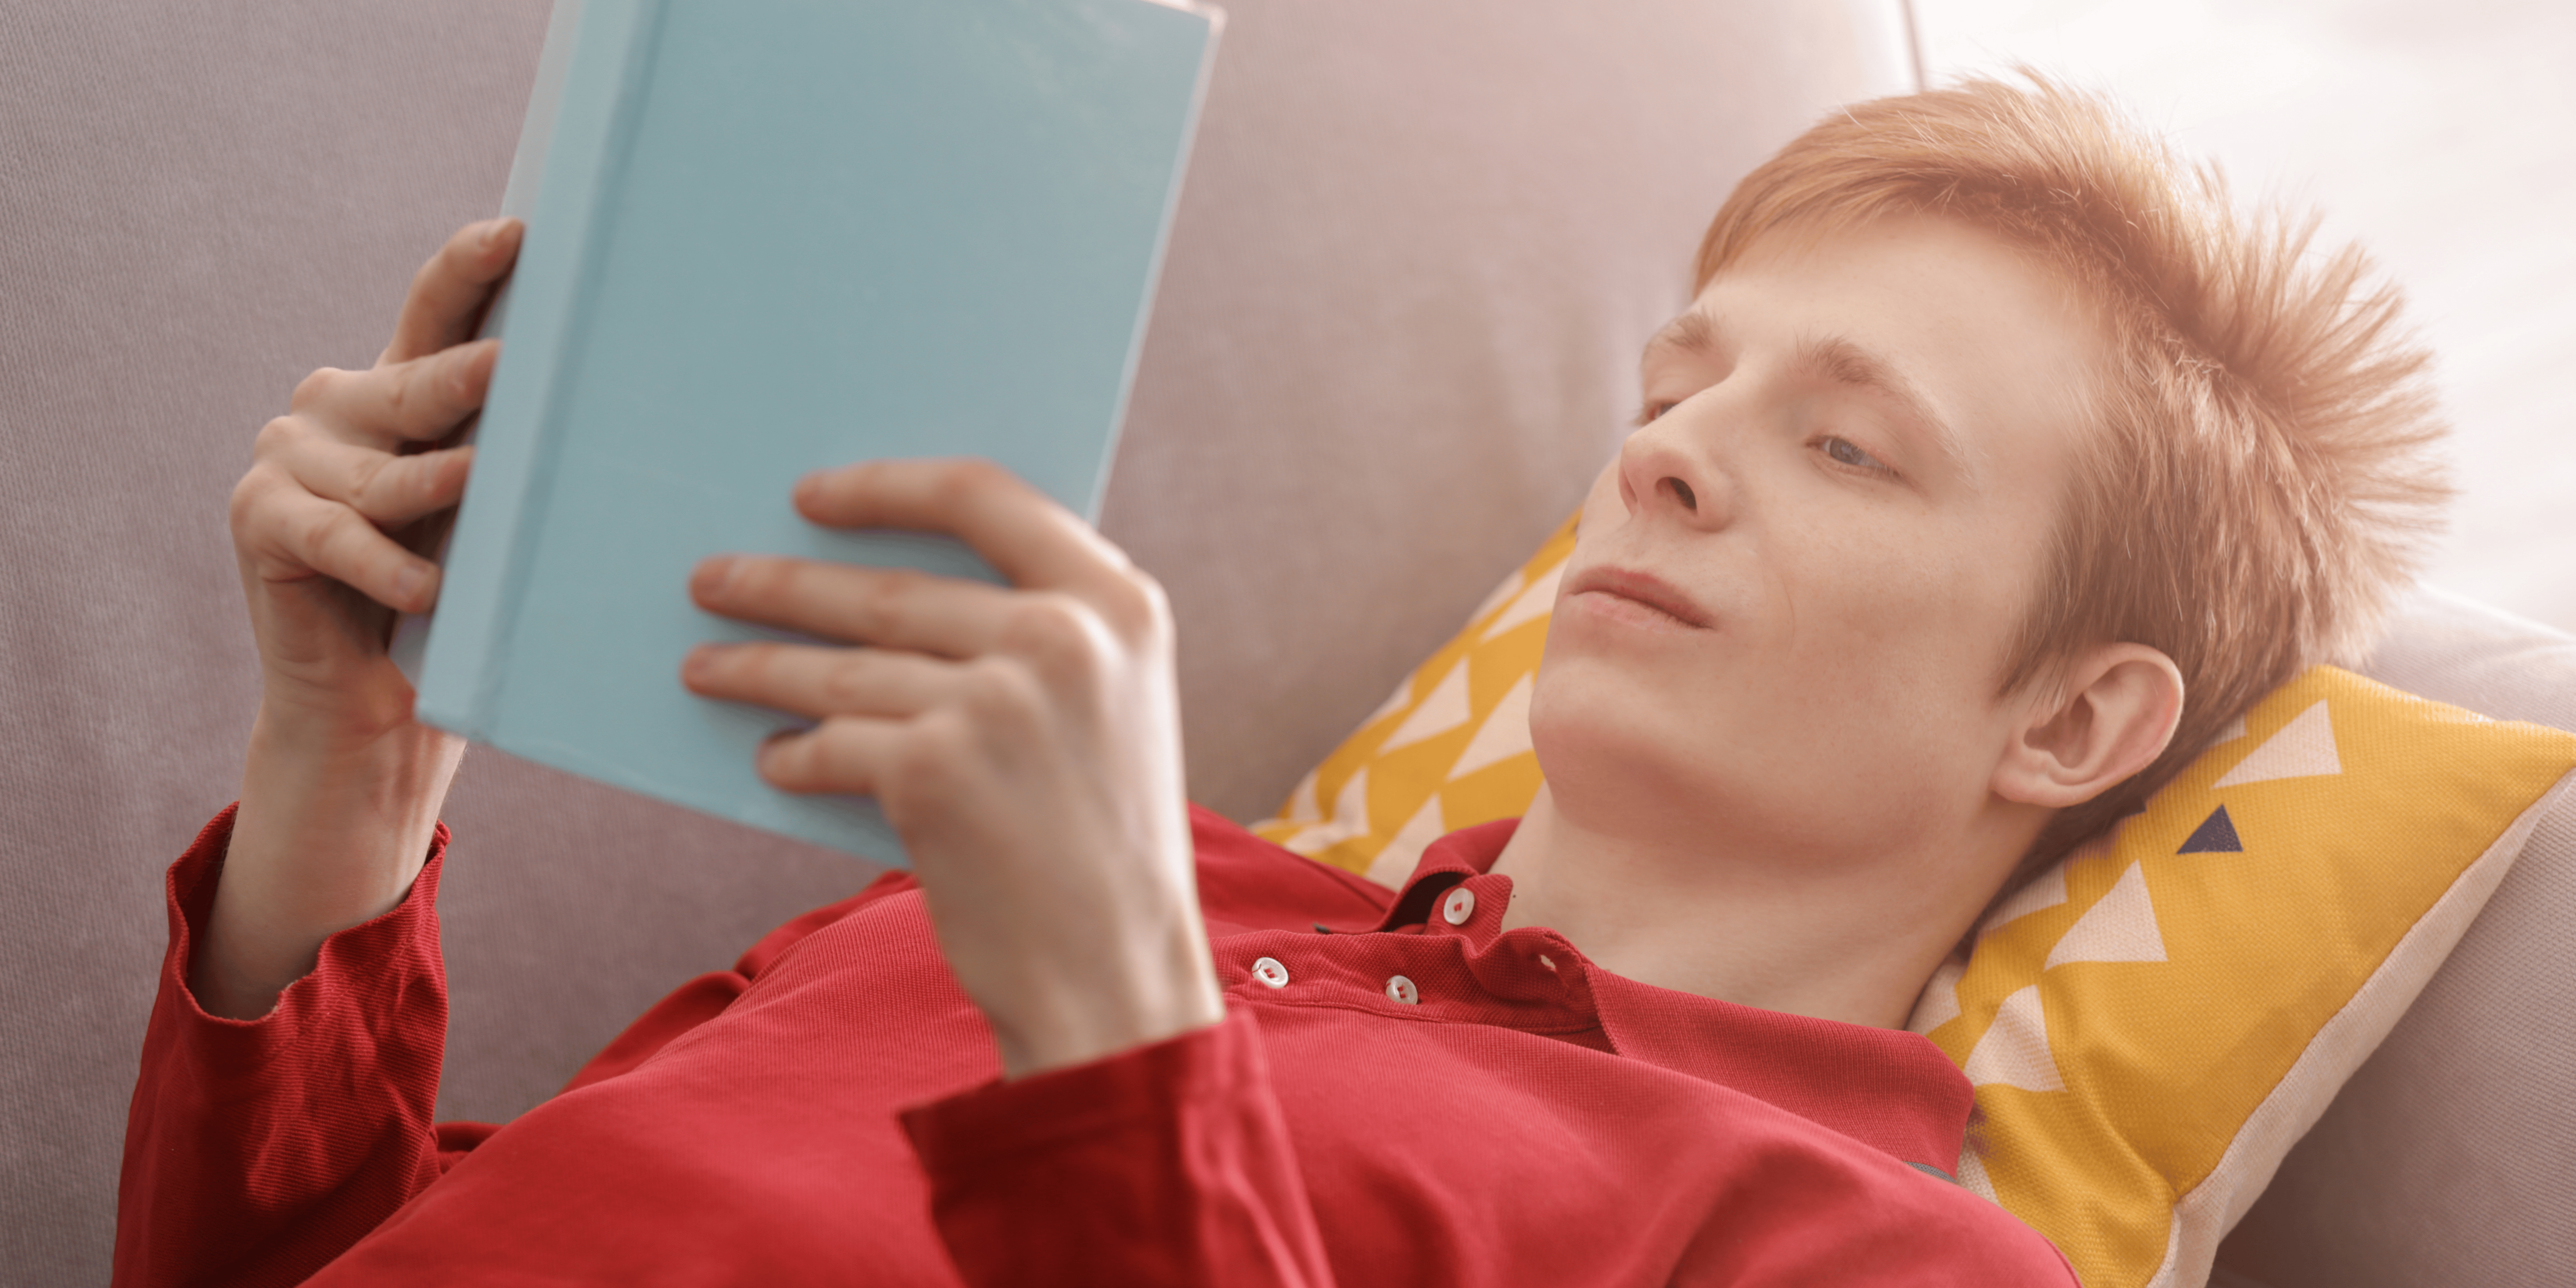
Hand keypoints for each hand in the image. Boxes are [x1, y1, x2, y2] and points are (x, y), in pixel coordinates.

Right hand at [200, 218, 521, 1018]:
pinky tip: (426, 589)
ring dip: (439, 495)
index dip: (472, 266)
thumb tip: (622, 396)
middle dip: (469, 380)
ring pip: (388, 472)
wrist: (382, 703)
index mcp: (397, 390)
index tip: (522, 231)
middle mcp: (337, 404)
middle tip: (513, 368)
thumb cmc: (461, 597)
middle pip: (418, 384)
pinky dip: (387, 566)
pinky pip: (338, 535)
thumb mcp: (496, 511)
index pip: (437, 308)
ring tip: (479, 502)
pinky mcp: (260, 517)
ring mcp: (289, 456)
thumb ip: (520, 447)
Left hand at [681, 460, 1222, 1076]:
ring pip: (841, 667)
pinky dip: (795, 755)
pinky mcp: (933, 770)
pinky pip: (832, 744)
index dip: (886, 486)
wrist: (1115, 976)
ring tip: (704, 668)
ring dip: (758, 667)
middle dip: (784, 584)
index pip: (983, 496)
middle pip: (889, 589)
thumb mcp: (1113, 706)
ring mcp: (996, 701)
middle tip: (713, 582)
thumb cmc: (1102, 845)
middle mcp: (1062, 639)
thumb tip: (882, 587)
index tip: (812, 495)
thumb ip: (1039, 633)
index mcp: (1119, 604)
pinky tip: (775, 760)